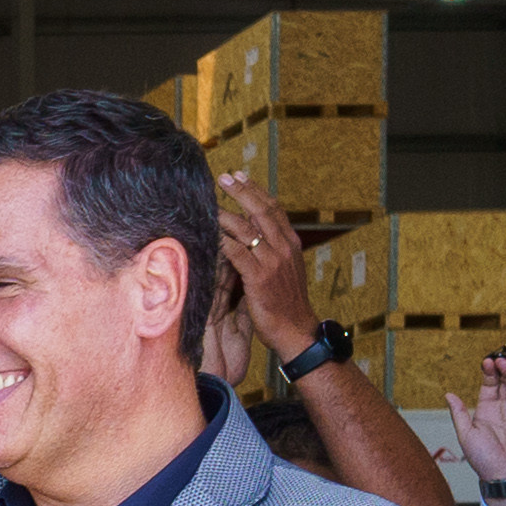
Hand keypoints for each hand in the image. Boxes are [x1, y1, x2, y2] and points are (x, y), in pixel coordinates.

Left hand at [216, 174, 316, 354]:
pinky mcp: (259, 278)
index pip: (273, 208)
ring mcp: (273, 262)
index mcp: (290, 243)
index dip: (256, 190)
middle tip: (223, 177)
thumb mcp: (283, 269)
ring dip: (227, 214)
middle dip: (241, 191)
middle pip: (261, 211)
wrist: (296, 329)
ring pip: (247, 229)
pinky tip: (210, 233)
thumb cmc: (285, 302)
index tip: (239, 176)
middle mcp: (284, 247)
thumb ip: (270, 248)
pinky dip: (223, 241)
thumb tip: (251, 229)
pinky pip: (237, 253)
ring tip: (210, 204)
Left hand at [461, 351, 505, 488]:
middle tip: (497, 359)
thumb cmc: (484, 460)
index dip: (487, 374)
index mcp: (484, 412)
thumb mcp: (466, 434)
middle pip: (501, 383)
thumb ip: (459, 413)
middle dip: (499, 370)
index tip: (486, 362)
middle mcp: (500, 409)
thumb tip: (448, 395)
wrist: (505, 475)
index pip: (487, 386)